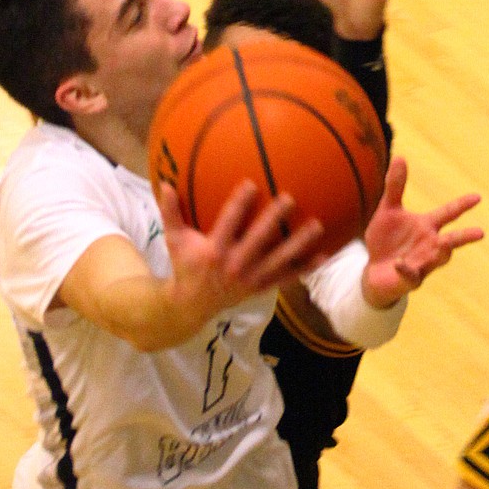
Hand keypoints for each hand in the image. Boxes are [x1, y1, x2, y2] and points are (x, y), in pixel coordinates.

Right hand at [157, 179, 326, 322]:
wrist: (191, 306)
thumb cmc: (185, 265)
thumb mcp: (174, 240)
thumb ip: (170, 212)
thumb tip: (164, 183)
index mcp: (213, 251)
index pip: (228, 223)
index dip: (239, 204)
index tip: (252, 184)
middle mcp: (234, 265)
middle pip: (258, 239)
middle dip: (274, 219)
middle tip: (290, 198)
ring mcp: (250, 278)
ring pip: (279, 259)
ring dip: (299, 243)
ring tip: (318, 226)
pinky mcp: (261, 288)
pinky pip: (287, 278)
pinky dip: (305, 268)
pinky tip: (324, 256)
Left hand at [361, 157, 483, 306]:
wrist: (374, 270)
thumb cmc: (386, 239)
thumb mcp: (388, 210)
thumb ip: (395, 186)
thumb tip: (400, 157)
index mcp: (427, 225)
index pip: (449, 213)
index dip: (463, 205)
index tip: (478, 196)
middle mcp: (430, 244)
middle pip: (452, 240)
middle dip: (465, 237)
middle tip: (481, 233)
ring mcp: (423, 262)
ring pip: (439, 259)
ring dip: (441, 252)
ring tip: (445, 244)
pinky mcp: (410, 278)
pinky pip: (411, 274)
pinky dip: (406, 268)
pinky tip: (399, 263)